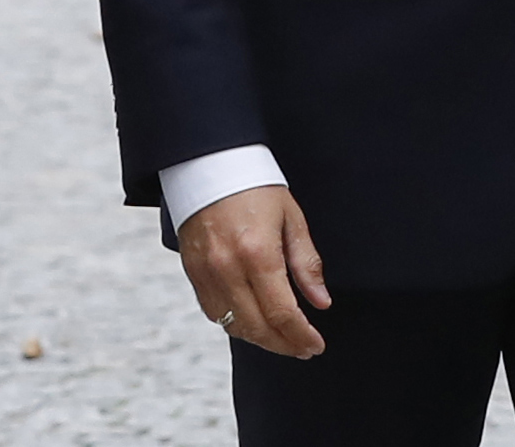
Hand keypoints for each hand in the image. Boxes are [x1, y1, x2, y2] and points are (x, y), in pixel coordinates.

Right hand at [177, 185, 329, 358]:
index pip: (282, 313)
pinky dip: (235, 323)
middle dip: (284, 344)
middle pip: (258, 328)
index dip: (301, 336)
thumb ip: (306, 264)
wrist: (210, 165)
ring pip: (233, 326)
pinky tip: (253, 321)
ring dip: (259, 338)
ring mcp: (206, 273)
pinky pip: (213, 313)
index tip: (315, 345)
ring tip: (281, 337)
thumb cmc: (256, 187)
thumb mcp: (291, 218)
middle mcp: (228, 268)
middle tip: (303, 348)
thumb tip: (321, 302)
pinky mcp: (192, 272)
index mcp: (258, 253)